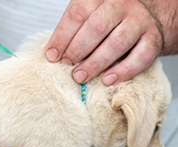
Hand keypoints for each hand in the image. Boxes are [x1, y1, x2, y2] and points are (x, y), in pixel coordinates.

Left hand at [46, 0, 162, 85]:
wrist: (143, 19)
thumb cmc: (109, 21)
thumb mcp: (90, 17)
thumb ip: (73, 31)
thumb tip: (53, 54)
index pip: (77, 13)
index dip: (62, 36)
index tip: (52, 56)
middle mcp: (121, 5)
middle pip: (97, 27)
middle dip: (78, 50)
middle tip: (67, 66)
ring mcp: (139, 21)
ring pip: (117, 43)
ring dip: (95, 63)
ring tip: (80, 76)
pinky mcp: (153, 39)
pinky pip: (140, 57)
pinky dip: (123, 71)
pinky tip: (107, 80)